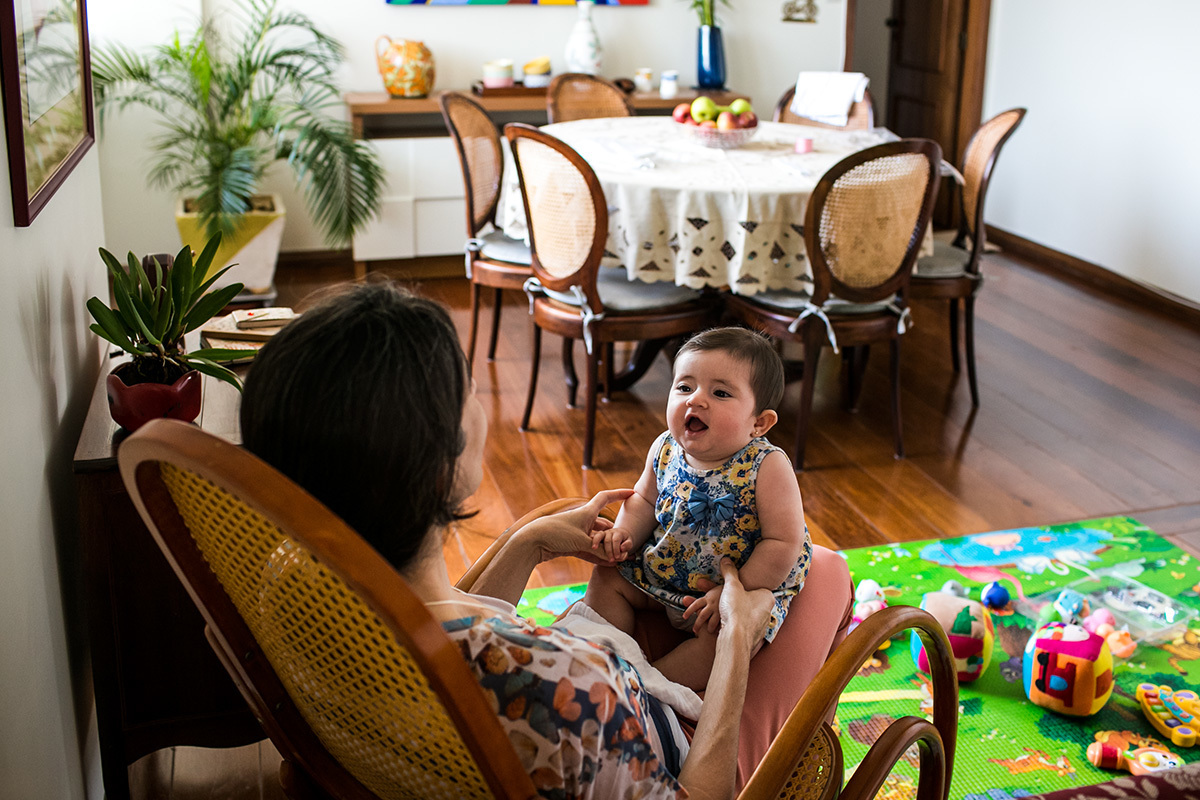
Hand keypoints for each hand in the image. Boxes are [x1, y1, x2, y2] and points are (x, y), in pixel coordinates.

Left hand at [520, 488, 634, 562]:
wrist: (532, 541)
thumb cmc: (556, 534)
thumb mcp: (581, 542)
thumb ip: (599, 550)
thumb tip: (613, 559)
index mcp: (586, 512)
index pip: (606, 498)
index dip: (619, 494)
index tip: (632, 493)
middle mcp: (582, 520)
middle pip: (604, 525)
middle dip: (615, 534)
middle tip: (625, 544)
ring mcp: (576, 533)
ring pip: (597, 539)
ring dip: (606, 548)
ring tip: (618, 557)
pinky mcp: (570, 544)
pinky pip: (588, 550)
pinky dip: (597, 556)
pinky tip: (606, 564)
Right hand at [591, 526, 635, 562]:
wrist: (620, 535)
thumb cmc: (625, 541)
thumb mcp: (629, 542)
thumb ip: (628, 545)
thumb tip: (622, 548)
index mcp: (618, 533)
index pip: (616, 540)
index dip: (616, 549)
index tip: (617, 557)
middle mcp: (610, 532)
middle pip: (607, 540)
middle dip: (609, 551)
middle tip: (611, 560)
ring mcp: (603, 533)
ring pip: (599, 536)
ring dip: (596, 542)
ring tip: (594, 548)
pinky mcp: (598, 536)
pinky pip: (594, 537)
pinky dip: (592, 540)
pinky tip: (591, 546)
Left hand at [681, 584, 723, 633]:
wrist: (740, 590)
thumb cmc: (727, 590)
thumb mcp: (717, 587)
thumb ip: (707, 586)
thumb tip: (699, 582)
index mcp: (708, 598)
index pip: (695, 604)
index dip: (689, 610)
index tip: (684, 617)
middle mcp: (713, 605)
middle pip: (702, 615)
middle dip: (697, 624)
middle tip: (695, 630)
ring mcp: (720, 611)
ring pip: (711, 622)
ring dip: (709, 628)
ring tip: (708, 632)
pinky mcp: (728, 616)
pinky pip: (722, 625)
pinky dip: (720, 629)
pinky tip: (720, 633)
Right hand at [711, 558, 772, 650]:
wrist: (735, 640)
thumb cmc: (737, 610)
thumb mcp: (732, 586)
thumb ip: (729, 572)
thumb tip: (726, 560)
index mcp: (767, 598)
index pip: (756, 588)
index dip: (742, 588)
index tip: (733, 590)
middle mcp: (768, 613)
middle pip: (750, 602)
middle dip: (737, 602)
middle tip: (726, 601)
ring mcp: (761, 627)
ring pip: (746, 616)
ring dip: (735, 615)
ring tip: (724, 614)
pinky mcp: (753, 639)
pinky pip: (742, 629)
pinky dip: (734, 626)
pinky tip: (725, 626)